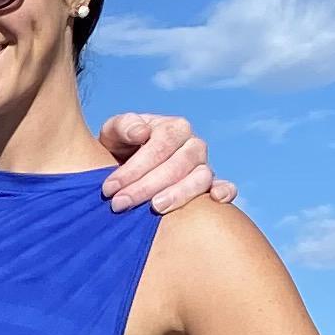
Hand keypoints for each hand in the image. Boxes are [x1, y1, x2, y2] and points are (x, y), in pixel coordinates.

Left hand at [95, 111, 234, 214]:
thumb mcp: (114, 133)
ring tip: (155, 209)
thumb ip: (123, 126)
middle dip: (146, 187)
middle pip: (178, 165)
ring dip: (179, 194)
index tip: (109, 188)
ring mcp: (204, 165)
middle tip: (120, 204)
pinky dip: (225, 191)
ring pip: (201, 177)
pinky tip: (216, 199)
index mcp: (173, 127)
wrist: (128, 165)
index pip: (159, 146)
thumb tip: (141, 132)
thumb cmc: (121, 147)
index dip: (134, 168)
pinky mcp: (209, 185)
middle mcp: (193, 144)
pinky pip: (226, 186)